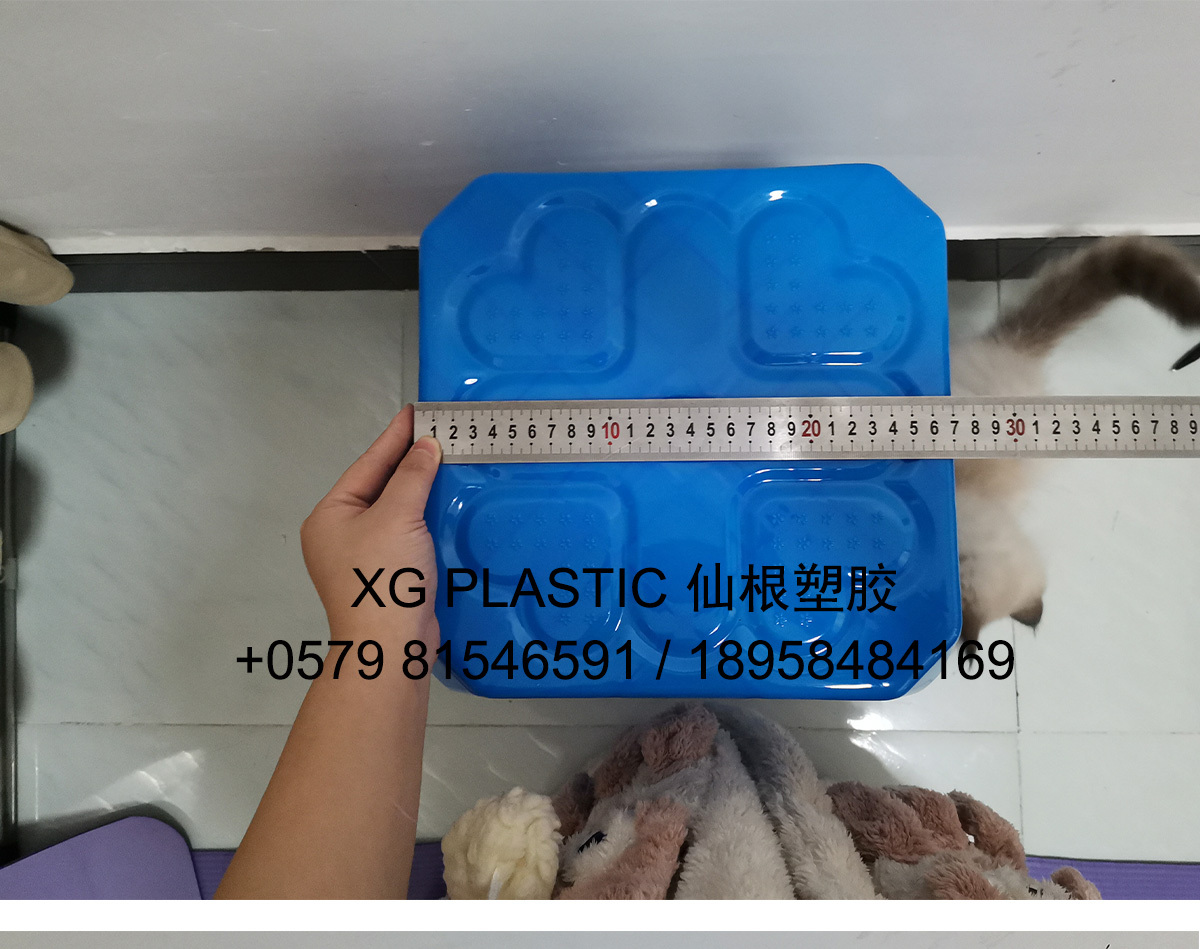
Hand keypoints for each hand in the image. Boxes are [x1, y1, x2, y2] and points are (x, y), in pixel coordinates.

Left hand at [300, 405, 441, 645]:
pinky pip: (407, 534)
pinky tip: (447, 504)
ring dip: (420, 489)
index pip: (368, 465)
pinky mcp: (388, 576)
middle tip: (438, 431)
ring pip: (395, 511)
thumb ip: (412, 476)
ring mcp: (363, 557)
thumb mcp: (398, 517)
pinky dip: (426, 516)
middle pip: (379, 487)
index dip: (394, 437)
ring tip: (448, 460)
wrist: (390, 647)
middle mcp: (341, 533)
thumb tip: (426, 446)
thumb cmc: (384, 577)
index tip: (417, 412)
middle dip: (409, 462)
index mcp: (331, 515)